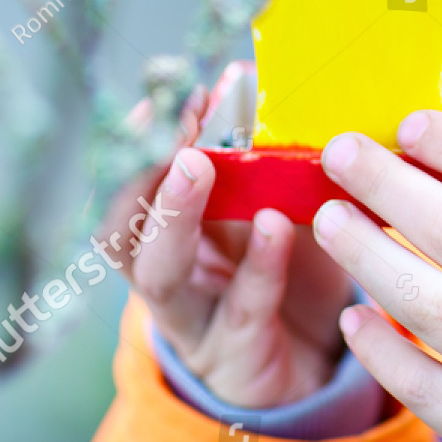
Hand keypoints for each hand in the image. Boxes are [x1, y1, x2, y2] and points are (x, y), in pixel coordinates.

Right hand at [96, 91, 352, 409]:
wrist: (321, 362)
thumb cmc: (287, 271)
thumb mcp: (274, 206)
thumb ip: (261, 159)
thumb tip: (254, 79)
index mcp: (165, 231)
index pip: (130, 182)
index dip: (144, 139)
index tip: (176, 91)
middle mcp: (164, 275)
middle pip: (120, 229)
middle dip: (138, 172)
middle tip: (173, 125)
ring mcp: (194, 321)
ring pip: (159, 273)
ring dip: (173, 216)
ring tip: (198, 165)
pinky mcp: (236, 357)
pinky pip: (241, 307)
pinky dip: (258, 264)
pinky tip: (277, 225)